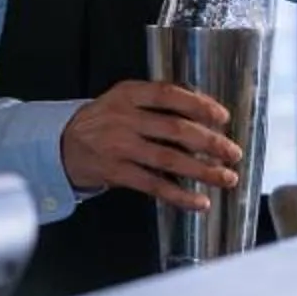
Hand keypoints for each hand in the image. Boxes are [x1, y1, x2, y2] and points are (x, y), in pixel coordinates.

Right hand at [59, 80, 240, 211]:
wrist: (63, 145)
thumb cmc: (104, 121)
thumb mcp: (126, 100)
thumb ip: (159, 102)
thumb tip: (206, 108)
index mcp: (129, 94)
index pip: (169, 95)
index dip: (199, 105)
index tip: (223, 117)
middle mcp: (124, 118)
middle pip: (175, 129)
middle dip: (210, 142)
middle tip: (233, 153)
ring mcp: (119, 146)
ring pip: (169, 159)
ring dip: (203, 171)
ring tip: (226, 178)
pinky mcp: (116, 173)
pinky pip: (154, 185)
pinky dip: (179, 195)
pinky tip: (199, 201)